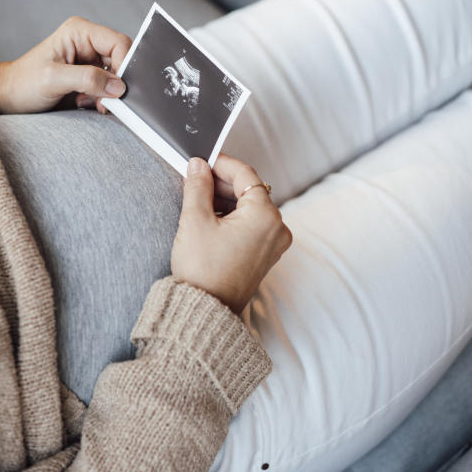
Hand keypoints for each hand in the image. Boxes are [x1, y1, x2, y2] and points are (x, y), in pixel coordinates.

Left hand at [0, 16, 131, 113]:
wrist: (8, 97)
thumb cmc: (23, 83)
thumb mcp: (54, 79)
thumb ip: (87, 79)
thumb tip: (118, 86)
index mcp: (80, 31)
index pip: (118, 43)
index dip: (124, 65)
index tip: (119, 89)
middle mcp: (88, 42)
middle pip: (122, 59)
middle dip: (117, 83)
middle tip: (105, 101)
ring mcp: (89, 60)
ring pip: (118, 76)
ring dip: (109, 94)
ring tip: (89, 102)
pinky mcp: (89, 77)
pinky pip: (109, 87)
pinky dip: (103, 99)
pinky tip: (86, 103)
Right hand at [171, 155, 292, 312]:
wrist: (204, 311)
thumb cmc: (203, 271)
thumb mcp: (195, 220)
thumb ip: (198, 186)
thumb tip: (198, 166)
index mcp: (266, 216)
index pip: (246, 175)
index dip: (221, 163)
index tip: (202, 160)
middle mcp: (277, 229)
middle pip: (250, 191)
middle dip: (222, 182)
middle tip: (196, 178)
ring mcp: (273, 245)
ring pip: (250, 208)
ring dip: (226, 200)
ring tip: (198, 199)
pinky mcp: (264, 256)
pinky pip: (251, 226)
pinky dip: (233, 217)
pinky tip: (210, 218)